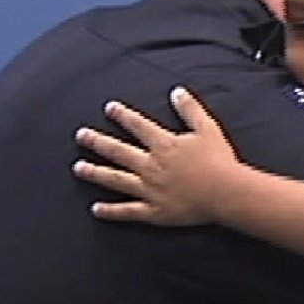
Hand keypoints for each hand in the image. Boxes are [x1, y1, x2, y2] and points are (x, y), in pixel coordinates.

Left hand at [72, 87, 239, 225]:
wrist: (226, 192)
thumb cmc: (219, 161)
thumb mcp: (207, 128)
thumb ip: (190, 109)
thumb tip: (176, 91)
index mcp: (163, 145)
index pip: (137, 126)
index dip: (122, 115)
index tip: (109, 108)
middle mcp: (150, 166)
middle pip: (118, 151)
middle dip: (97, 142)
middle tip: (80, 136)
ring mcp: (149, 190)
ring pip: (115, 179)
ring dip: (95, 173)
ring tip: (78, 168)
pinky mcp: (153, 211)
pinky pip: (127, 211)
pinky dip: (111, 211)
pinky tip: (96, 209)